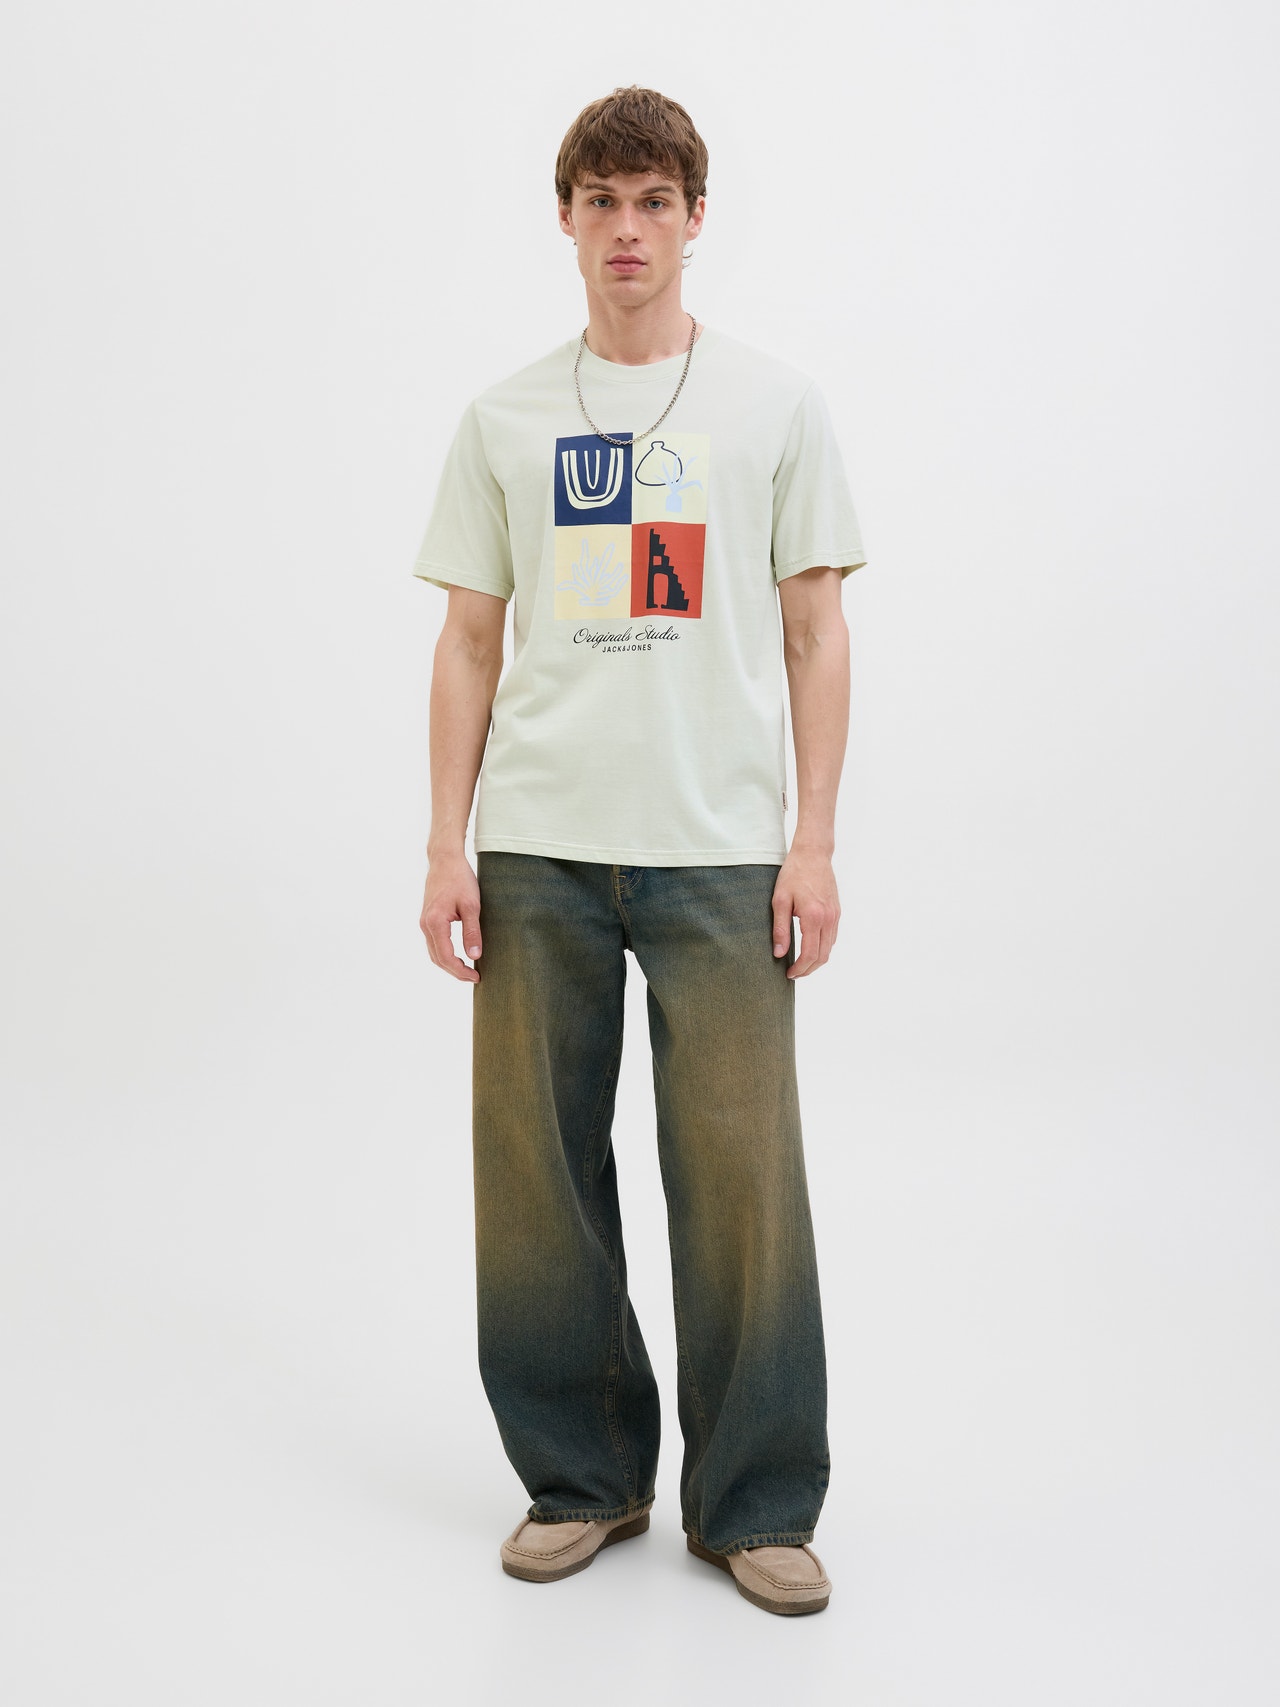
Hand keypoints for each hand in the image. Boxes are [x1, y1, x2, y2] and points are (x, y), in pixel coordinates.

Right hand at [420, 852, 482, 982]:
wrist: (444, 860)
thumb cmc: (460, 879)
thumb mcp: (472, 905)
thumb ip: (472, 932)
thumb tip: (475, 956)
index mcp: (435, 922)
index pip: (446, 957)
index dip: (460, 971)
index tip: (476, 977)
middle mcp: (425, 925)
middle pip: (437, 959)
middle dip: (455, 971)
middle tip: (474, 977)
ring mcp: (424, 922)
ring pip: (434, 952)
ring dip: (449, 964)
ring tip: (468, 970)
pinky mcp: (427, 918)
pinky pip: (434, 943)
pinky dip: (445, 954)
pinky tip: (458, 956)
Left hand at [771, 849, 839, 978]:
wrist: (813, 854)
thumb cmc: (794, 874)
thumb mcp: (780, 900)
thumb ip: (780, 929)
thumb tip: (779, 953)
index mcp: (813, 917)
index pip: (810, 954)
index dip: (800, 969)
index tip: (789, 974)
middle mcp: (829, 919)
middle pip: (823, 956)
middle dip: (809, 969)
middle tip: (794, 974)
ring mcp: (835, 915)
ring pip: (830, 948)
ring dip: (817, 961)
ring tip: (801, 964)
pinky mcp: (837, 911)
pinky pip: (832, 937)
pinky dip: (823, 948)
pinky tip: (810, 948)